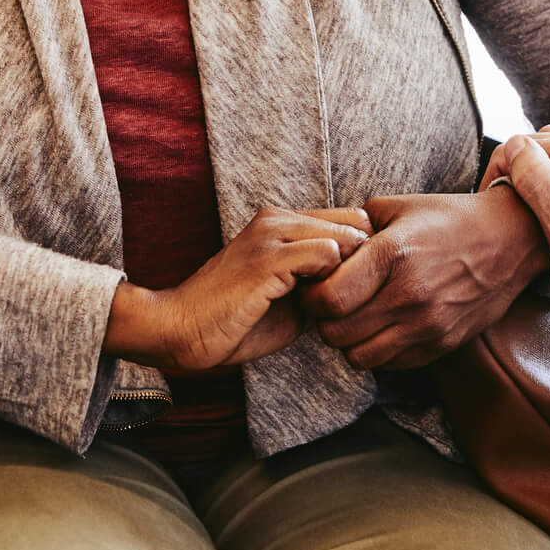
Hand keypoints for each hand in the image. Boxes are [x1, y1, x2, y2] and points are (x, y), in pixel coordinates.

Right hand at [106, 208, 371, 371]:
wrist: (181, 330)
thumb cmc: (234, 321)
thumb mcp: (289, 298)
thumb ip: (320, 282)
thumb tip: (364, 284)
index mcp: (280, 222)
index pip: (348, 219)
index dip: (365, 253)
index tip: (366, 287)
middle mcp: (276, 218)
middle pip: (355, 222)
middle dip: (367, 261)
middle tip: (363, 298)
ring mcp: (271, 235)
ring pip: (345, 235)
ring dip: (353, 273)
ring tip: (342, 305)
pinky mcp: (267, 258)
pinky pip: (326, 253)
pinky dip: (336, 282)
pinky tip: (323, 308)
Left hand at [300, 187, 549, 369]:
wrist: (510, 240)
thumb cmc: (450, 220)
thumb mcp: (398, 207)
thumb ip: (354, 227)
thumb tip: (321, 248)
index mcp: (392, 254)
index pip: (328, 299)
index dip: (311, 298)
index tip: (315, 289)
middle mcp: (410, 294)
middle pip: (337, 334)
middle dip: (325, 322)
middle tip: (332, 306)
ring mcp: (428, 324)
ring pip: (360, 357)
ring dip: (350, 342)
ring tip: (357, 319)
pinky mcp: (443, 343)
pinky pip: (391, 364)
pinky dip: (379, 351)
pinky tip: (384, 327)